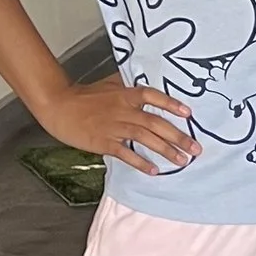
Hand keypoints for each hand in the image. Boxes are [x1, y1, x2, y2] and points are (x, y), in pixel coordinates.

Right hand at [40, 71, 196, 174]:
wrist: (59, 105)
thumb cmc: (85, 96)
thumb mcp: (110, 84)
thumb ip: (129, 86)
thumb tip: (148, 87)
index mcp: (126, 94)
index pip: (153, 96)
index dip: (171, 104)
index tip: (189, 113)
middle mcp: (123, 109)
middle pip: (155, 122)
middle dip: (178, 136)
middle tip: (196, 148)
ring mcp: (114, 126)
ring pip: (145, 138)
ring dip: (166, 151)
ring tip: (182, 161)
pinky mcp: (104, 142)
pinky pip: (126, 153)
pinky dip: (140, 162)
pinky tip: (154, 170)